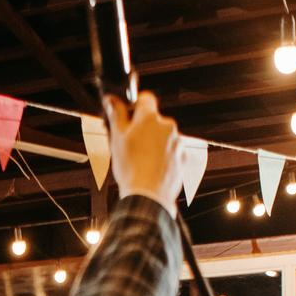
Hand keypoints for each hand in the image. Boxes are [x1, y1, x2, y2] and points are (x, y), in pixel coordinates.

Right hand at [106, 90, 183, 211]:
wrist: (148, 196)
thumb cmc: (131, 168)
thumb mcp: (116, 138)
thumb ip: (116, 115)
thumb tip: (112, 100)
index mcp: (150, 118)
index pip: (145, 98)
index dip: (135, 106)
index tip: (128, 116)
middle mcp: (168, 126)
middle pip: (154, 120)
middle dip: (143, 129)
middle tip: (130, 144)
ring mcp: (178, 142)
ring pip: (163, 137)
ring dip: (153, 144)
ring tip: (140, 160)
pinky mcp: (183, 158)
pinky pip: (171, 152)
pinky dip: (162, 157)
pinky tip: (151, 168)